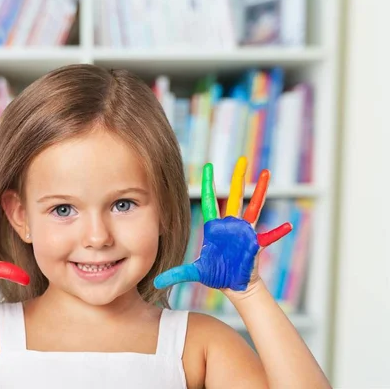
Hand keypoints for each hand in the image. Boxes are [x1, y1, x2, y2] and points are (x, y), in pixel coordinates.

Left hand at [154, 156, 291, 291]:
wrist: (234, 286)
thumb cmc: (217, 275)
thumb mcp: (196, 272)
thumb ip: (178, 274)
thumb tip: (156, 282)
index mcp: (215, 227)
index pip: (210, 201)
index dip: (208, 184)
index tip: (208, 167)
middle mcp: (231, 225)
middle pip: (235, 196)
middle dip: (237, 178)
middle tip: (241, 159)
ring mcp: (245, 232)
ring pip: (253, 207)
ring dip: (260, 191)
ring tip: (265, 173)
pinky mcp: (255, 244)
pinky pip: (268, 237)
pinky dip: (277, 232)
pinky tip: (288, 225)